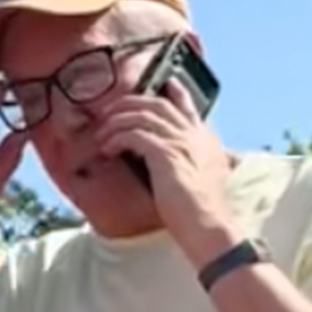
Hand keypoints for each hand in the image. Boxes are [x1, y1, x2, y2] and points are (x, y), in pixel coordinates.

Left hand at [94, 80, 235, 262]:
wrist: (209, 227)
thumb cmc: (204, 212)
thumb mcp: (205, 180)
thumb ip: (195, 162)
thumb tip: (175, 159)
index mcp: (206, 140)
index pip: (187, 107)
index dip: (174, 93)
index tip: (163, 83)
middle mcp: (195, 135)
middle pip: (157, 104)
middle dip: (130, 104)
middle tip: (111, 112)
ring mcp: (181, 142)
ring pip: (141, 115)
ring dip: (116, 122)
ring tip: (102, 135)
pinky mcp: (165, 153)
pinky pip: (132, 135)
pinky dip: (116, 139)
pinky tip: (107, 149)